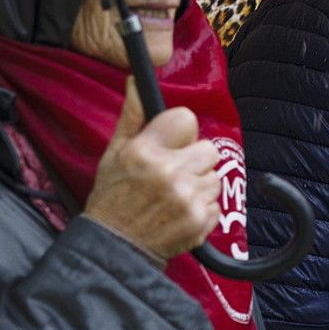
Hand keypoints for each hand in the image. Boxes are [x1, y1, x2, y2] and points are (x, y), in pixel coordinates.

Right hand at [83, 77, 220, 263]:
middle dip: (194, 159)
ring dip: (199, 185)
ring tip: (173, 196)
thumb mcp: (114, 153)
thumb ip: (133, 116)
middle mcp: (169, 173)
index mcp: (145, 151)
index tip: (172, 142)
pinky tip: (178, 213)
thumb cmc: (112, 198)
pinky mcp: (199, 221)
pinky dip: (201, 209)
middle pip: (209, 149)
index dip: (181, 131)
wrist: (114, 249)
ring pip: (215, 177)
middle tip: (173, 173)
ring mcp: (187, 198)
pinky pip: (216, 204)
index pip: (187, 118)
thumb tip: (136, 81)